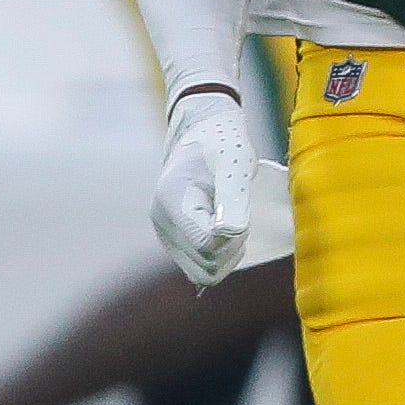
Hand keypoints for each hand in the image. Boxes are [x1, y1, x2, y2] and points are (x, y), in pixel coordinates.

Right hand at [151, 86, 253, 286]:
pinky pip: (200, 266)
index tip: (242, 213)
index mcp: (172, 203)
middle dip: (232, 248)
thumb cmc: (223, 144)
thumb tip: (231, 234)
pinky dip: (220, 256)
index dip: (233, 238)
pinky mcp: (176, 240)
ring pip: (203, 272)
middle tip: (241, 215)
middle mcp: (162, 223)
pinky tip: (228, 230)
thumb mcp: (236, 164)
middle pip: (206, 266)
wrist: (202, 132)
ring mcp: (166, 234)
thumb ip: (233, 198)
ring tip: (234, 220)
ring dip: (228, 254)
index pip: (206, 247)